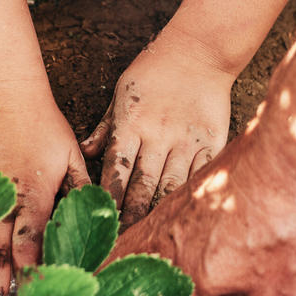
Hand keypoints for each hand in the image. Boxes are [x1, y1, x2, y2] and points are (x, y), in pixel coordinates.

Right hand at [0, 93, 89, 295]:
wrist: (5, 94)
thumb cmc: (44, 125)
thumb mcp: (71, 154)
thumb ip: (81, 189)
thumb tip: (99, 218)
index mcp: (36, 190)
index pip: (33, 237)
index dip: (34, 268)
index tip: (36, 295)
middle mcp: (6, 195)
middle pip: (0, 245)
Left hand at [82, 25, 234, 225]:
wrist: (198, 51)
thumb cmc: (153, 70)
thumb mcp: (121, 93)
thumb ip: (105, 127)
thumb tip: (84, 153)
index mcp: (130, 124)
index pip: (115, 170)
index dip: (107, 199)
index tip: (99, 223)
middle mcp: (157, 136)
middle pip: (141, 186)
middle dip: (130, 217)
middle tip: (121, 243)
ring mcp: (185, 141)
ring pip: (169, 186)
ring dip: (158, 214)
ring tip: (148, 240)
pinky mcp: (211, 143)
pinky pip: (200, 176)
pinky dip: (191, 198)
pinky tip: (184, 217)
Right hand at [96, 114, 295, 295]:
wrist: (290, 155)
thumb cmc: (289, 226)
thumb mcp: (277, 293)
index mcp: (188, 275)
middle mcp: (170, 241)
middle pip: (122, 268)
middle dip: (97, 288)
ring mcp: (176, 209)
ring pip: (133, 240)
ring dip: (111, 260)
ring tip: (92, 273)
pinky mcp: (189, 189)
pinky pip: (150, 219)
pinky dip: (133, 235)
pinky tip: (135, 238)